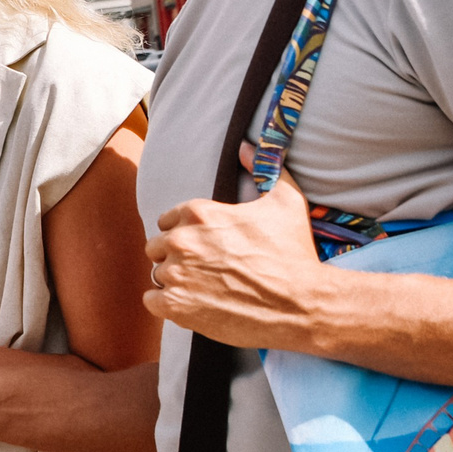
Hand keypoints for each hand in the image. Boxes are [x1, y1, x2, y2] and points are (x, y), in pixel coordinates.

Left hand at [144, 146, 330, 349]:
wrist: (301, 304)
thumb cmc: (294, 253)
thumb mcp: (286, 201)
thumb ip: (264, 168)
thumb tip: (246, 146)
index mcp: (198, 213)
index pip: (167, 220)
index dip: (186, 233)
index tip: (205, 246)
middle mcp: (181, 240)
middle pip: (157, 247)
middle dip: (176, 256)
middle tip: (205, 269)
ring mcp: (176, 274)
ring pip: (157, 275)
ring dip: (175, 281)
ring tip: (205, 289)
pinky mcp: (175, 305)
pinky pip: (152, 301)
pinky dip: (167, 304)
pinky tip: (192, 305)